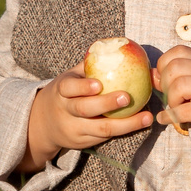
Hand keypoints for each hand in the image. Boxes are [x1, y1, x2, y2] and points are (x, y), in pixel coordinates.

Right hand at [22, 71, 153, 172]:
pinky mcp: (83, 143)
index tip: (98, 84)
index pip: (68, 88)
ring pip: (100, 129)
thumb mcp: (72, 77)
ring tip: (146, 117)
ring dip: (125, 124)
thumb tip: (122, 48)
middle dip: (106, 104)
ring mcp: (74, 129)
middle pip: (84, 109)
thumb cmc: (68, 92)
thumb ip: (91, 66)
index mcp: (61, 91)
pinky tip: (141, 123)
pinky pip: (105, 137)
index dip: (82, 87)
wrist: (44, 122)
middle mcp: (66, 111)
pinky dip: (124, 130)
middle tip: (127, 97)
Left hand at [155, 45, 190, 152]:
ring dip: (171, 100)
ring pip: (178, 86)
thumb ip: (172, 79)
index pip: (179, 51)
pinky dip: (168, 116)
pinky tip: (165, 119)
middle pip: (175, 67)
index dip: (164, 64)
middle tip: (170, 97)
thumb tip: (151, 74)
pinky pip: (181, 111)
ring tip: (175, 108)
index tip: (165, 79)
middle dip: (165, 84)